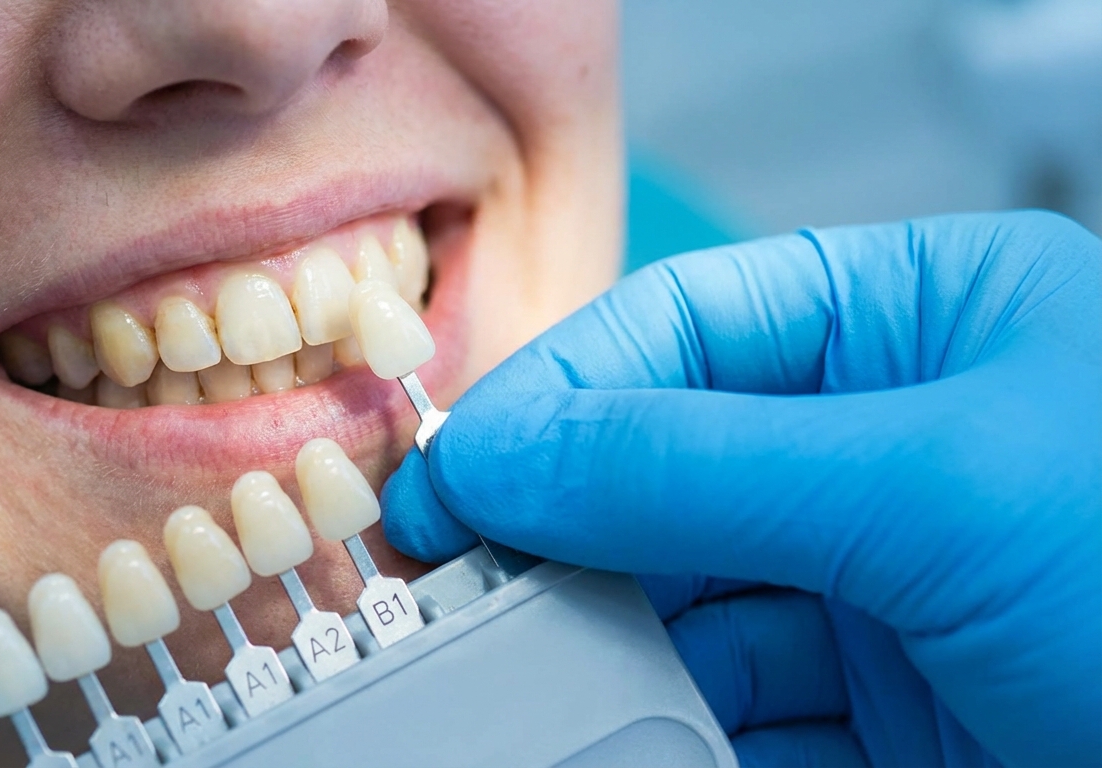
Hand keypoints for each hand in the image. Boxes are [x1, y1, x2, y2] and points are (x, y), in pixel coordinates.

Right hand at [382, 212, 1100, 766]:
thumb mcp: (936, 488)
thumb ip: (697, 465)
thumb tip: (515, 452)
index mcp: (922, 326)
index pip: (690, 330)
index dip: (563, 395)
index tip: (463, 477)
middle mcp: (894, 446)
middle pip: (671, 470)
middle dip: (572, 529)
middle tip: (468, 586)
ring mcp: (887, 586)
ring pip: (690, 598)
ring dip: (612, 639)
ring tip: (536, 676)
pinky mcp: (886, 710)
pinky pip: (737, 702)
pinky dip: (674, 726)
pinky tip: (638, 734)